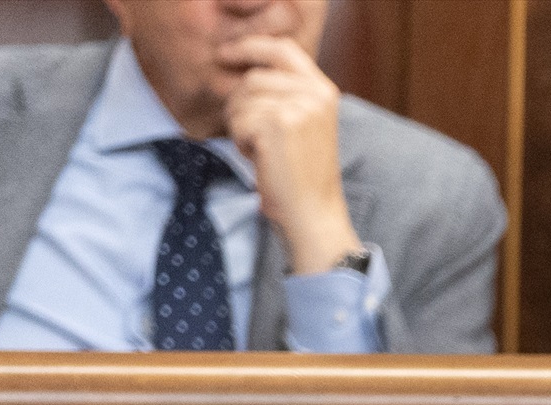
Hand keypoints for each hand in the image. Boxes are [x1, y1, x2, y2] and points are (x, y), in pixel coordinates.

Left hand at [219, 35, 359, 273]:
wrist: (313, 212)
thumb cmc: (303, 175)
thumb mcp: (305, 123)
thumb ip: (287, 92)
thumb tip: (244, 64)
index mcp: (324, 90)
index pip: (282, 48)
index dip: (250, 47)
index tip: (226, 54)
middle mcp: (315, 93)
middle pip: (254, 77)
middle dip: (242, 105)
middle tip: (252, 136)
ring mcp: (298, 106)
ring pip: (243, 99)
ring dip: (242, 126)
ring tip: (264, 151)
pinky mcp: (278, 123)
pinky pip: (239, 120)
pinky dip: (241, 142)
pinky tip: (261, 159)